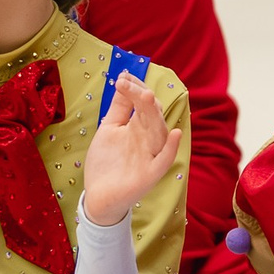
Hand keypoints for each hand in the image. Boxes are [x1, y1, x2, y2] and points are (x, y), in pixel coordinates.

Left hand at [83, 74, 179, 227]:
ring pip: (159, 132)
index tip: (122, 77)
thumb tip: (124, 78)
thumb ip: (119, 107)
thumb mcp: (110, 128)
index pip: (146, 102)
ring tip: (148, 97)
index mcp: (140, 126)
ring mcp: (151, 156)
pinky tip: (174, 134)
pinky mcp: (150, 175)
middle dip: (142, 98)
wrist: (98, 196)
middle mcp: (149, 139)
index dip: (135, 88)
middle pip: (152, 114)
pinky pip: (164, 161)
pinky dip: (170, 148)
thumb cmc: (107, 162)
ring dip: (155, 115)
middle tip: (129, 85)